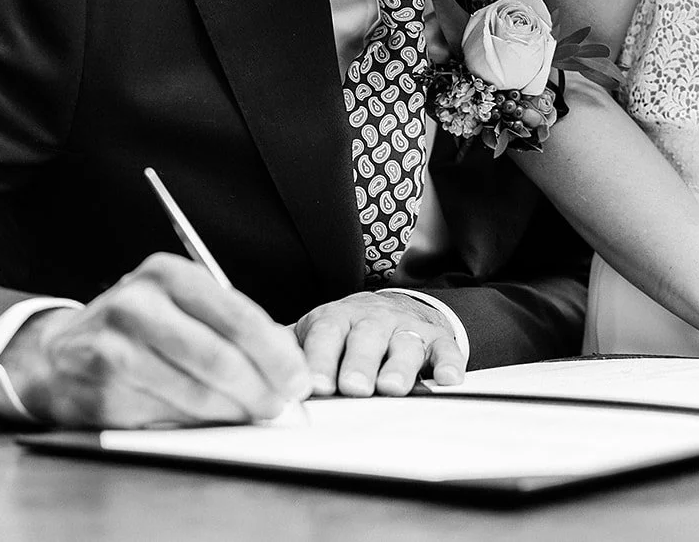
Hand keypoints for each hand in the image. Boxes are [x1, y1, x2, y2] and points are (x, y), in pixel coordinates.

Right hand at [0, 253, 310, 428]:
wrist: (60, 352)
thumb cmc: (139, 329)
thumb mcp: (180, 307)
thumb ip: (230, 327)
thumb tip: (288, 365)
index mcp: (167, 274)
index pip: (235, 314)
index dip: (274, 353)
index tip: (299, 380)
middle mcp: (138, 302)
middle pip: (217, 355)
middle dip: (258, 387)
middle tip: (280, 406)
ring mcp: (114, 344)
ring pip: (194, 390)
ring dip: (232, 411)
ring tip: (251, 415)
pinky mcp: (101, 386)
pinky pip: (165, 413)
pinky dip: (196, 423)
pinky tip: (209, 421)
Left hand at [293, 292, 465, 396]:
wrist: (393, 310)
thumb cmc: (345, 332)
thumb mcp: (314, 334)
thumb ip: (287, 349)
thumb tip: (250, 363)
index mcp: (336, 319)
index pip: (325, 335)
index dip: (319, 358)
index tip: (314, 384)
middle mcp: (371, 321)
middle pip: (365, 338)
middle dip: (359, 363)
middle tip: (353, 388)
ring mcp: (406, 329)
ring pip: (404, 344)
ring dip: (399, 366)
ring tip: (391, 388)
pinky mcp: (437, 340)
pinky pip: (446, 351)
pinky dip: (449, 365)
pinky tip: (447, 380)